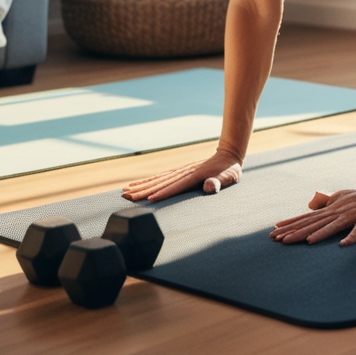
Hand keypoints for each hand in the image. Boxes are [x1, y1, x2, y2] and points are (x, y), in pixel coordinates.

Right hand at [121, 149, 242, 201]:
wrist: (228, 154)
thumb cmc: (230, 170)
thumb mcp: (230, 177)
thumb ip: (220, 182)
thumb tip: (209, 186)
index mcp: (196, 176)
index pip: (177, 186)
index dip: (164, 193)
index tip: (149, 199)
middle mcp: (185, 172)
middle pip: (161, 182)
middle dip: (144, 190)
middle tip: (127, 197)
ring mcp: (181, 171)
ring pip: (158, 179)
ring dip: (141, 186)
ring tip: (125, 191)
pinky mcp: (179, 172)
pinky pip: (160, 177)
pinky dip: (148, 181)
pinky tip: (137, 185)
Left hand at [270, 187, 355, 246]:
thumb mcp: (342, 198)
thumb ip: (326, 202)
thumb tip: (310, 205)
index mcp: (332, 209)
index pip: (308, 217)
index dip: (292, 224)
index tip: (274, 232)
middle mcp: (339, 211)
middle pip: (315, 223)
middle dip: (296, 231)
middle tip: (278, 239)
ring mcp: (353, 215)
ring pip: (333, 226)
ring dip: (319, 234)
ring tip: (305, 242)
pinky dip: (352, 236)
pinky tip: (343, 245)